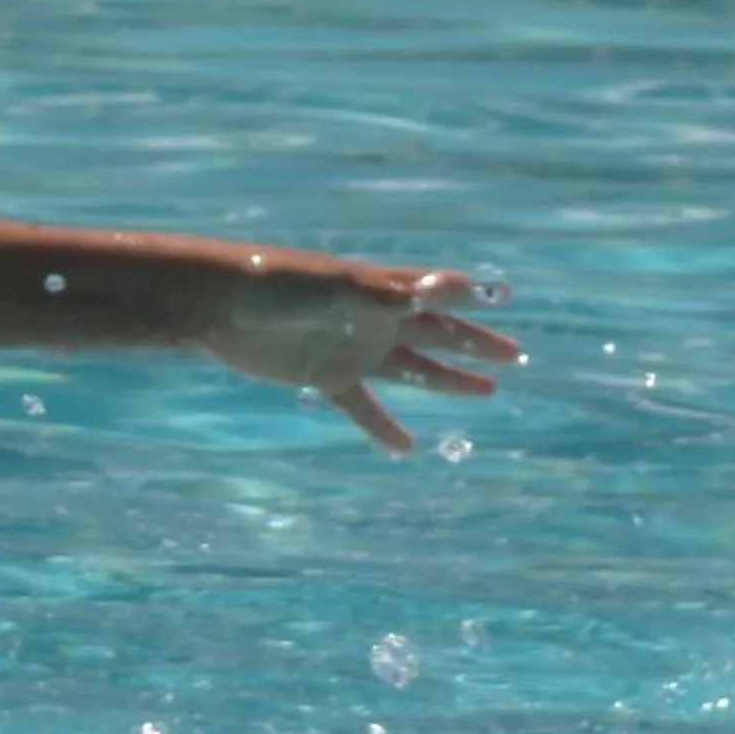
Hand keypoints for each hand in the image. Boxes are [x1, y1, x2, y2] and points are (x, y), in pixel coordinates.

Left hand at [207, 252, 520, 455]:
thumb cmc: (276, 285)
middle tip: (513, 353)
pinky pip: (364, 407)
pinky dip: (384, 428)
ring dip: (448, 380)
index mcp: (379, 289)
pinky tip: (407, 448)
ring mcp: (352, 349)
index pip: (434, 289)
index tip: (503, 294)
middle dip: (474, 342)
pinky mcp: (326, 376)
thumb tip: (431, 295)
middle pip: (436, 332)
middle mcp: (373, 319)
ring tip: (487, 392)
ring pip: (413, 368)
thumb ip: (381, 294)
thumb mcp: (333, 286)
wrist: (221, 307)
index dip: (465, 291)